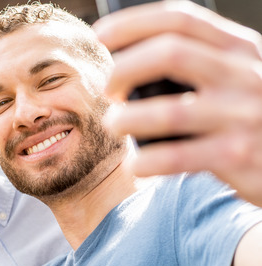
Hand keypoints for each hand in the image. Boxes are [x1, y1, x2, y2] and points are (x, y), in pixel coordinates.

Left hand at [95, 1, 261, 206]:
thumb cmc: (251, 117)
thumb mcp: (236, 78)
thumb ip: (198, 63)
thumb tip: (125, 63)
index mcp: (241, 49)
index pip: (181, 19)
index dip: (132, 24)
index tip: (99, 36)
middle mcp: (246, 75)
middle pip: (170, 53)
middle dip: (123, 68)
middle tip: (107, 90)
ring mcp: (244, 115)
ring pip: (169, 110)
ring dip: (127, 118)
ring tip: (114, 125)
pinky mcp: (237, 155)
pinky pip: (177, 157)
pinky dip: (147, 161)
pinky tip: (137, 166)